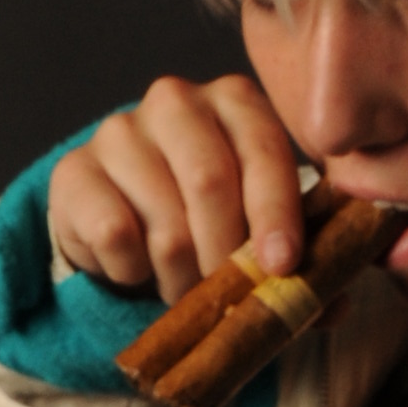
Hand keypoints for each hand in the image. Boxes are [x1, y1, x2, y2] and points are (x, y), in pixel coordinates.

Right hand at [46, 72, 305, 301]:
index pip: (263, 149)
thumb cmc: (205, 221)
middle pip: (210, 182)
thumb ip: (300, 255)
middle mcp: (175, 101)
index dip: (276, 213)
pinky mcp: (74, 172)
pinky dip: (133, 271)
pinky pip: (114, 235)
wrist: (120, 223)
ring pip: (164, 222)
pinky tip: (136, 269)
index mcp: (234, 101)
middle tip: (225, 296)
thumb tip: (333, 305)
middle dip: (225, 255)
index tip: (282, 265)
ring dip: (180, 277)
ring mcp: (118, 131)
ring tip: (183, 291)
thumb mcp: (257, 230)